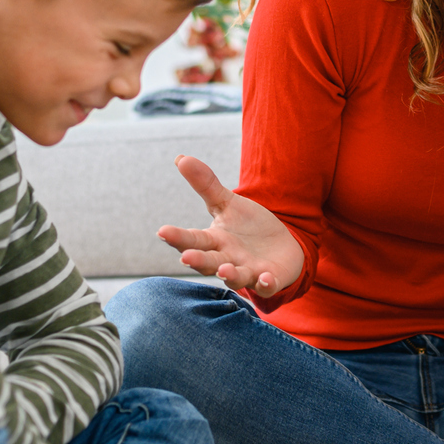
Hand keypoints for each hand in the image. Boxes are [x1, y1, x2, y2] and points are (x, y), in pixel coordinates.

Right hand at [156, 155, 305, 306]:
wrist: (280, 247)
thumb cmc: (247, 227)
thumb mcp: (227, 204)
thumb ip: (205, 185)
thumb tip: (180, 158)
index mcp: (213, 241)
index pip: (192, 239)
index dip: (177, 237)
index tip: (162, 231)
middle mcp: (226, 259)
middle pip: (208, 261)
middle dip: (197, 260)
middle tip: (186, 258)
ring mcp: (247, 271)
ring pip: (236, 277)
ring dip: (229, 275)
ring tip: (224, 270)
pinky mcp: (270, 279)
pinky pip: (267, 284)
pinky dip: (265, 283)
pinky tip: (265, 277)